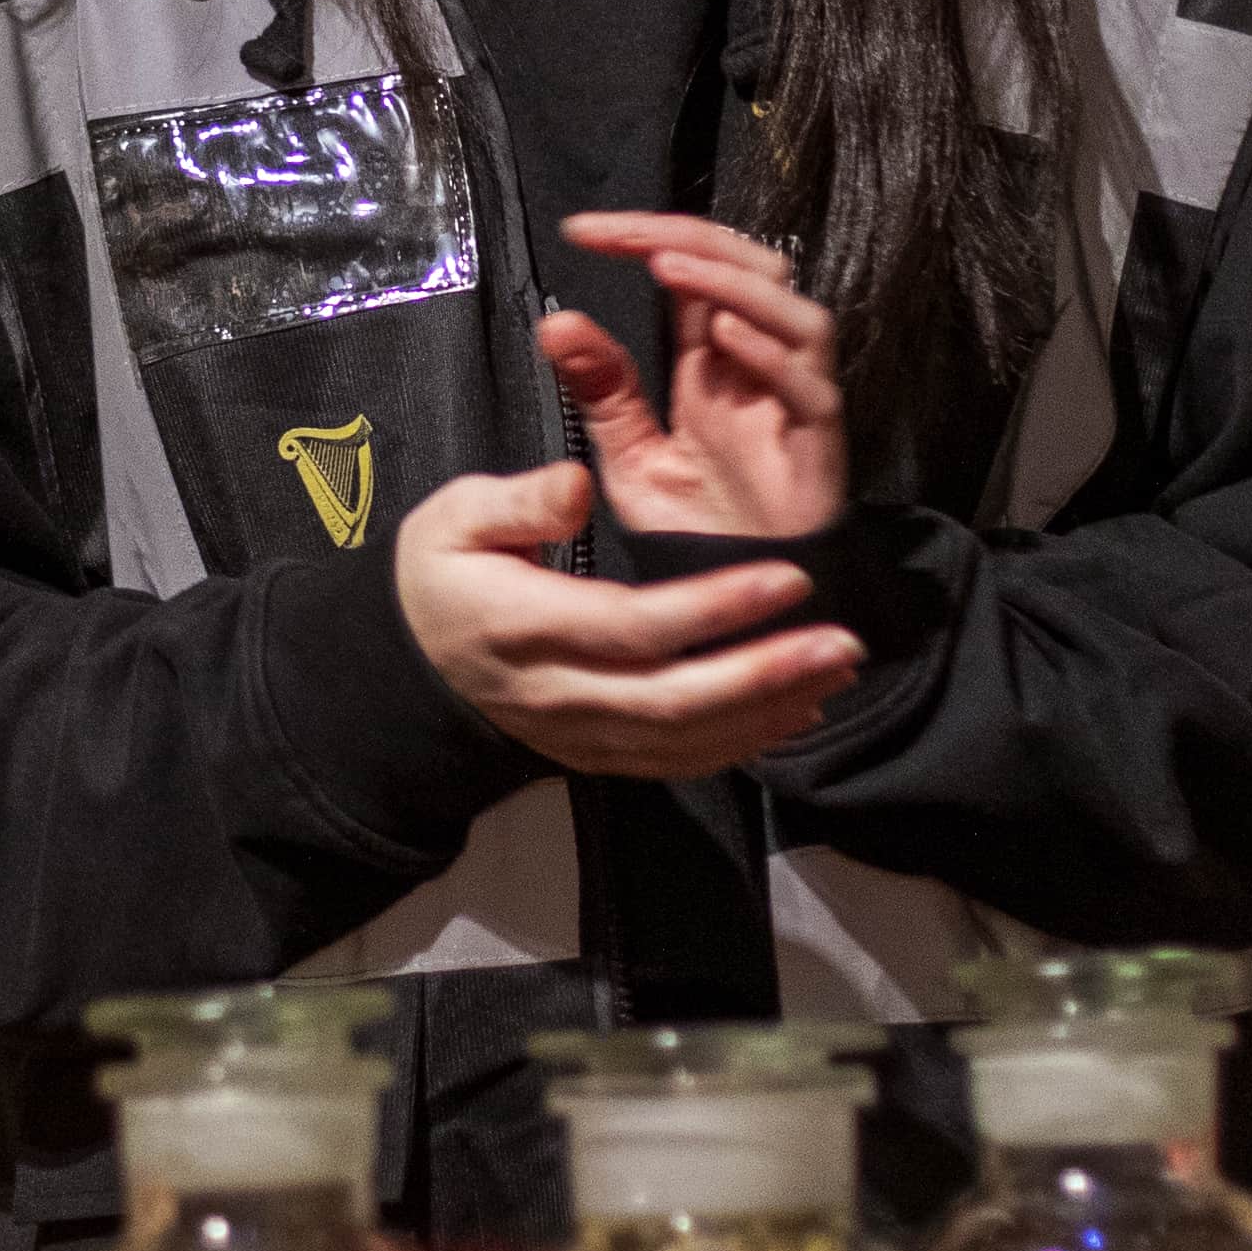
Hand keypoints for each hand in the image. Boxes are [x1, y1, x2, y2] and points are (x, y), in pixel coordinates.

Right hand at [393, 458, 856, 780]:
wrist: (408, 665)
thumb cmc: (440, 575)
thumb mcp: (452, 517)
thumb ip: (516, 502)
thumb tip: (579, 487)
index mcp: (523, 626)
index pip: (634, 626)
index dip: (716, 608)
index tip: (789, 578)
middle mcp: (556, 694)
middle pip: (673, 699)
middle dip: (766, 675)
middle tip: (843, 643)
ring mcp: (577, 736)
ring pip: (684, 740)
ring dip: (768, 710)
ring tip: (837, 671)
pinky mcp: (595, 756)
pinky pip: (676, 762)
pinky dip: (742, 743)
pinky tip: (795, 711)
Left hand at [539, 214, 846, 542]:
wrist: (739, 612)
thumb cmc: (697, 533)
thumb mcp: (631, 456)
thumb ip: (604, 392)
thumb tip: (556, 322)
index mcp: (713, 364)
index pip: (694, 272)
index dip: (647, 238)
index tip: (582, 231)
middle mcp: (760, 371)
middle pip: (755, 269)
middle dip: (693, 238)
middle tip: (627, 236)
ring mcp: (795, 404)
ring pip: (797, 315)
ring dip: (735, 282)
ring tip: (671, 267)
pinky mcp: (818, 449)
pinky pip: (813, 389)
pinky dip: (772, 354)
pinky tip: (723, 337)